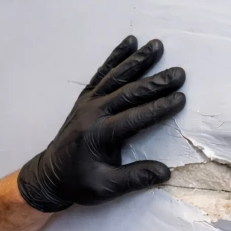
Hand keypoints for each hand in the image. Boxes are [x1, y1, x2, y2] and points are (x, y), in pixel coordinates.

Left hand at [18, 36, 185, 212]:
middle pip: (128, 92)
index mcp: (99, 134)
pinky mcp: (85, 97)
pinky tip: (130, 43)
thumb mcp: (106, 188)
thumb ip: (135, 178)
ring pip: (116, 76)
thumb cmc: (78, 182)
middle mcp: (93, 112)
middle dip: (155, 82)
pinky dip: (116, 57)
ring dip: (138, 60)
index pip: (135, 117)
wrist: (49, 175)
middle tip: (179, 73)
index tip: (181, 98)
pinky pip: (103, 73)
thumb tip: (165, 172)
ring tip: (157, 45)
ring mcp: (88, 102)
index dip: (159, 108)